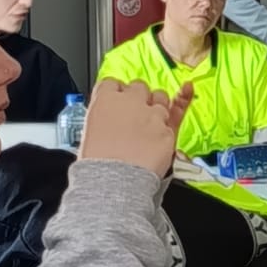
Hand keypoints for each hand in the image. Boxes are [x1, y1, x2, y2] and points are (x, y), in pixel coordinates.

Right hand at [80, 79, 194, 176]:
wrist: (115, 183)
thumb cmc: (98, 163)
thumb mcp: (90, 132)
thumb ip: (103, 116)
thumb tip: (109, 116)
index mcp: (105, 100)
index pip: (112, 83)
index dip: (116, 92)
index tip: (118, 98)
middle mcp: (131, 102)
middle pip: (139, 87)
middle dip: (139, 96)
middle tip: (136, 109)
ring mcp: (152, 115)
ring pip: (161, 98)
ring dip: (157, 105)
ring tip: (152, 119)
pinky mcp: (169, 130)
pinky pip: (174, 117)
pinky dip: (172, 118)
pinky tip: (176, 109)